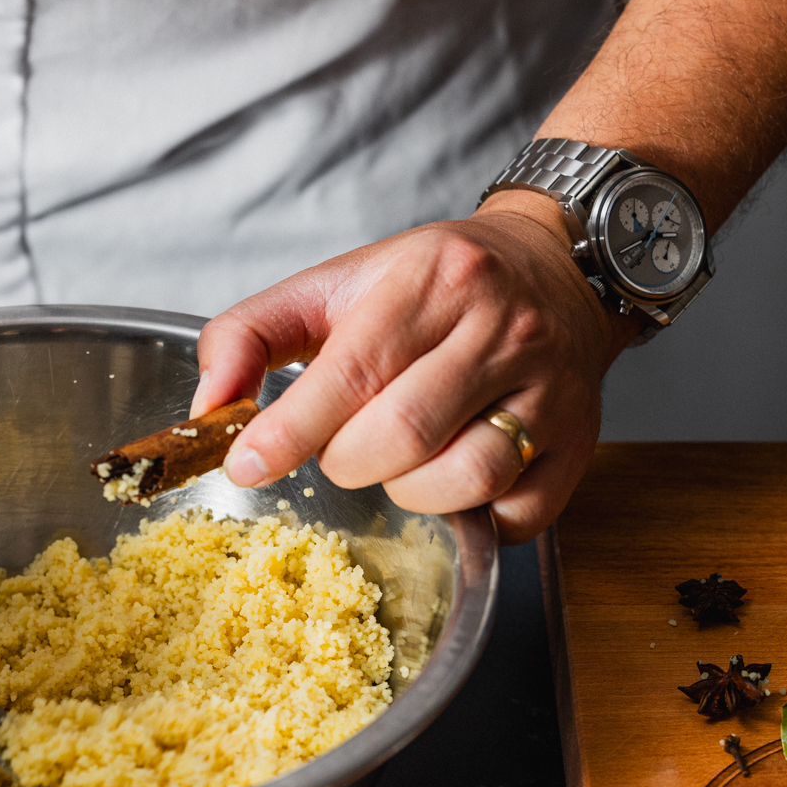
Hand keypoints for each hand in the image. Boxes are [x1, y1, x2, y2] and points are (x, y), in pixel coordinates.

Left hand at [192, 191, 634, 543]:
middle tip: (343, 447)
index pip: (352, 372)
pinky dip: (470, 519)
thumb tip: (207, 409)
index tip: (248, 464)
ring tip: (401, 460)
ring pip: (464, 480)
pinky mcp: (579, 442)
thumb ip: (251, 335)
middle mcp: (501, 329)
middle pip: (403, 435)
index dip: (291, 430)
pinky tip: (452, 478)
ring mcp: (550, 389)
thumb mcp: (334, 284)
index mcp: (432, 282)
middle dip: (348, 460)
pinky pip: (514, 516)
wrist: (554, 267)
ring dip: (410, 492)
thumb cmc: (432, 285)